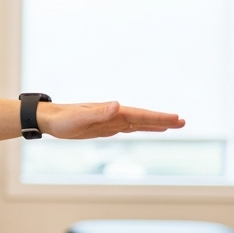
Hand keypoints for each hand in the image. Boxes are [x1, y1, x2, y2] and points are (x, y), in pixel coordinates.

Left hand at [38, 101, 184, 139]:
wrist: (49, 119)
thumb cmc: (62, 119)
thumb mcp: (79, 118)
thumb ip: (99, 112)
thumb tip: (118, 104)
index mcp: (112, 112)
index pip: (140, 115)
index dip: (158, 118)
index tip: (176, 119)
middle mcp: (114, 114)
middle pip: (143, 118)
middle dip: (163, 120)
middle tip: (183, 122)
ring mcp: (110, 121)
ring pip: (138, 123)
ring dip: (154, 124)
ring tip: (173, 125)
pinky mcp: (104, 128)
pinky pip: (127, 128)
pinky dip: (140, 128)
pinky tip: (146, 128)